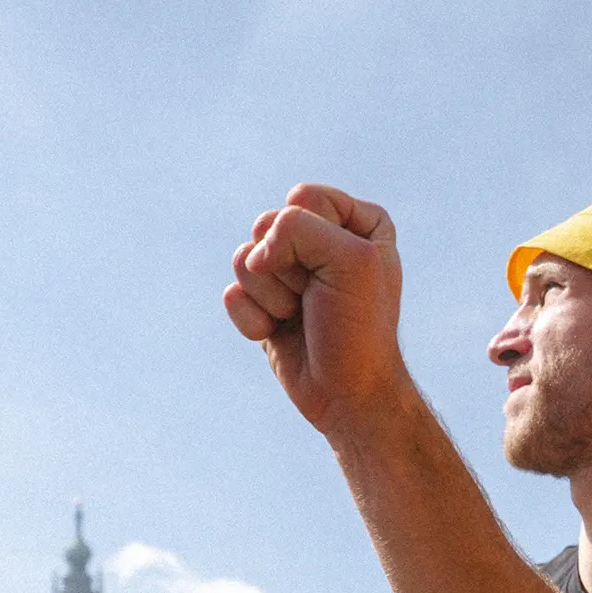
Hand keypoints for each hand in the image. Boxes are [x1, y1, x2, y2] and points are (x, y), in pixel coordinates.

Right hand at [224, 183, 410, 438]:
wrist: (347, 394)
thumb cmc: (359, 327)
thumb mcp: (350, 260)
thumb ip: (298, 228)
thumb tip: (253, 254)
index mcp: (356, 221)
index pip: (304, 198)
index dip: (312, 236)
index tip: (338, 272)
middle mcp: (320, 241)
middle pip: (267, 225)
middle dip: (286, 268)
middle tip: (315, 297)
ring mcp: (287, 273)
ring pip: (244, 258)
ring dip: (270, 296)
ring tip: (299, 316)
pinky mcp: (261, 303)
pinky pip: (233, 294)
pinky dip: (253, 320)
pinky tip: (279, 334)